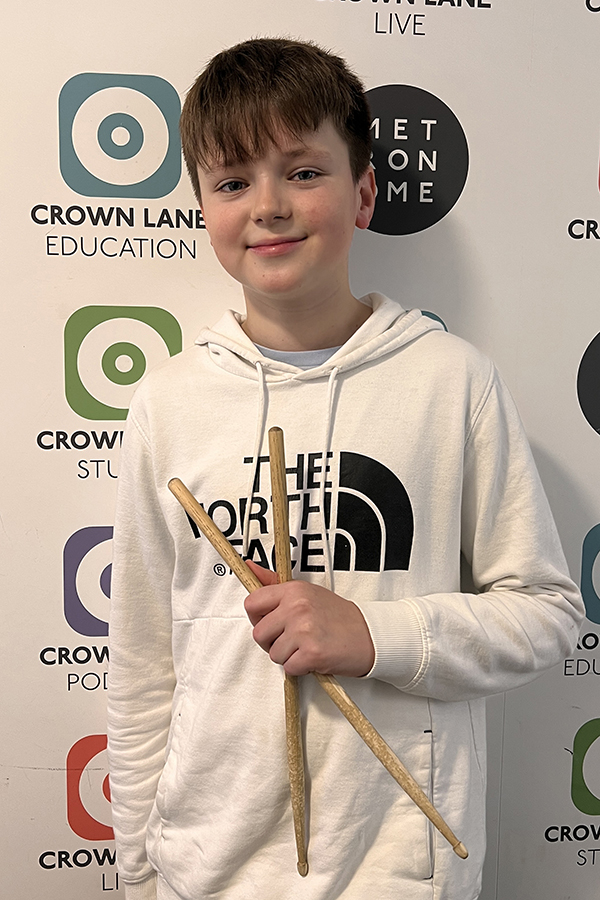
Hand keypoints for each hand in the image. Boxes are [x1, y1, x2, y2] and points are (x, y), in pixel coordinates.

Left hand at [244, 560, 374, 676]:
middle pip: (259, 633)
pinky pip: (289, 668)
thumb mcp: (306, 592)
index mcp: (293, 590)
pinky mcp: (311, 653)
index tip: (271, 622)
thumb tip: (250, 568)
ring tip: (306, 646)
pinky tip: (313, 656)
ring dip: (288, 656)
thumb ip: (274, 583)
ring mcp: (303, 630)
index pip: (252, 603)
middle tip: (292, 639)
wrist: (368, 635)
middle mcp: (297, 607)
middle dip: (272, 642)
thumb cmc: (337, 616)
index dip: (258, 618)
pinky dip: (300, 668)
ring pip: (273, 653)